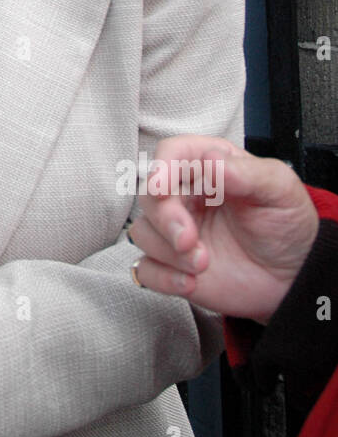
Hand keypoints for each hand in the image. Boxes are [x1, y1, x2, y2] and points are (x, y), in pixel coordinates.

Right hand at [129, 136, 319, 322]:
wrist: (292, 277)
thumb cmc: (286, 226)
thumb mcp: (279, 190)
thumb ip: (247, 172)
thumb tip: (211, 160)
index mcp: (209, 168)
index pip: (171, 153)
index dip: (161, 167)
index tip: (161, 187)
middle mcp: (186, 196)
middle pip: (149, 195)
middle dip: (165, 219)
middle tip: (188, 239)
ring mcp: (175, 231)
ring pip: (143, 232)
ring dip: (169, 252)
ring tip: (204, 264)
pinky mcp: (172, 265)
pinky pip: (146, 269)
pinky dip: (163, 278)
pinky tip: (190, 282)